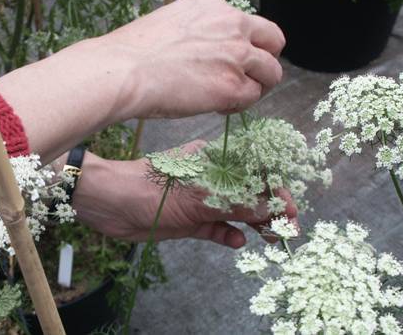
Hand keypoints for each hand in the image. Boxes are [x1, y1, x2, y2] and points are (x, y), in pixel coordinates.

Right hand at [0, 0, 284, 162]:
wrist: (123, 70)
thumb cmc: (133, 51)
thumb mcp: (170, 21)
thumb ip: (197, 30)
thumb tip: (207, 53)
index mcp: (212, 2)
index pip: (244, 22)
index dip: (239, 42)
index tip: (224, 57)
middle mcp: (231, 22)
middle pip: (273, 39)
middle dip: (265, 58)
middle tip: (249, 75)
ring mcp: (236, 55)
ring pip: (270, 72)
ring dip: (255, 85)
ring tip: (230, 96)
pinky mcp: (233, 86)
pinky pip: (252, 97)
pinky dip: (238, 104)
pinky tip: (215, 106)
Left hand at [68, 146, 297, 248]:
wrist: (110, 202)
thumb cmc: (153, 188)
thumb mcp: (199, 197)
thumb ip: (237, 203)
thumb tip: (273, 208)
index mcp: (215, 160)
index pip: (255, 171)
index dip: (276, 189)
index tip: (292, 209)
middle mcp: (211, 178)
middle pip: (249, 192)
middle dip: (270, 210)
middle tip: (288, 231)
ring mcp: (200, 199)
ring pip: (236, 212)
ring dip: (254, 224)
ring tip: (271, 240)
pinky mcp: (189, 220)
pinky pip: (216, 228)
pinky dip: (229, 235)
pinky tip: (238, 243)